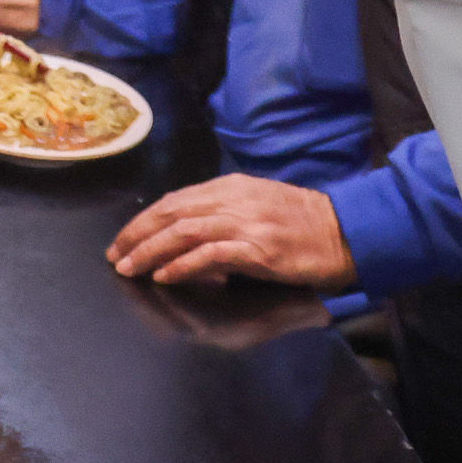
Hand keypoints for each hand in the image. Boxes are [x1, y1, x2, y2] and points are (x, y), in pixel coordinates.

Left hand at [106, 175, 355, 290]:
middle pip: (171, 212)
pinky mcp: (259, 247)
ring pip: (184, 231)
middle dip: (137, 234)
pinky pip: (212, 254)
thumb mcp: (257, 207)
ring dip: (151, 250)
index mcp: (230, 187)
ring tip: (130, 268)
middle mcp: (233, 199)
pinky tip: (166, 275)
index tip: (123, 239)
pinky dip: (184, 264)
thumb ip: (222, 216)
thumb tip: (185, 237)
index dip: (144, 220)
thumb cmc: (303, 224)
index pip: (175, 200)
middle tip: (115, 255)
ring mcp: (246, 222)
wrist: (347, 233)